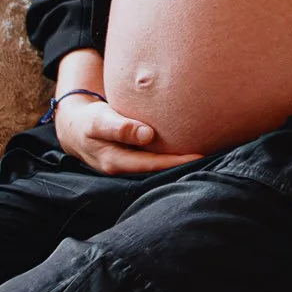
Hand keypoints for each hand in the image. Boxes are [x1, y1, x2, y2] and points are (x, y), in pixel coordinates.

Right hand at [52, 95, 202, 173]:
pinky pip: (157, 160)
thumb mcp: (99, 121)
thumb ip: (120, 127)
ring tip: (211, 155)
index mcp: (116, 162)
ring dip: (181, 163)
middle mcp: (127, 168)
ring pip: (160, 167)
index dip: (175, 162)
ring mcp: (132, 164)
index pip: (151, 165)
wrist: (76, 127)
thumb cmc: (89, 121)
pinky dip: (173, 156)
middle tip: (215, 158)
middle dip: (184, 167)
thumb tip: (147, 135)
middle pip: (159, 171)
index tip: (198, 157)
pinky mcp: (136, 157)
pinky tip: (192, 150)